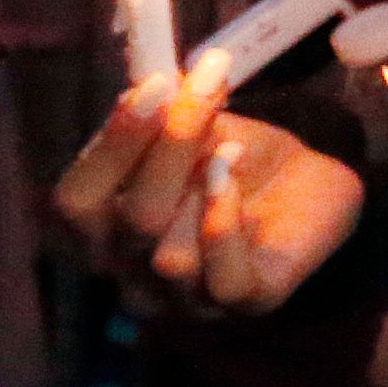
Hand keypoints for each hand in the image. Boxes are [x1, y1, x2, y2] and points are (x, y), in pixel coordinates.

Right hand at [52, 75, 368, 315]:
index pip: (76, 201)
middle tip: (206, 88)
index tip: (156, 85)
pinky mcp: (248, 301)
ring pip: (170, 255)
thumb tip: (145, 89)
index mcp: (103, 229)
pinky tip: (234, 183)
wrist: (310, 184)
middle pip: (128, 222)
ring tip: (230, 149)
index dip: (112, 144)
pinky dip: (225, 227)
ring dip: (201, 187)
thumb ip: (162, 114)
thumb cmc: (235, 157)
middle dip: (167, 147)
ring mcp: (187, 297)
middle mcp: (133, 272)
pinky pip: (223, 281)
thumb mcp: (194, 126)